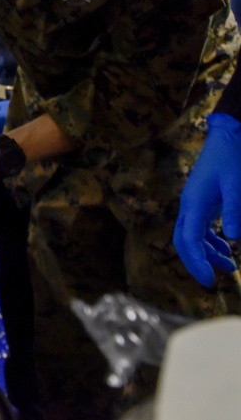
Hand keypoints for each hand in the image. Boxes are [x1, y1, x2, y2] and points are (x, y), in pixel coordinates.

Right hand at [173, 112, 240, 286]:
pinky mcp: (202, 202)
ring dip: (207, 254)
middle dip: (196, 263)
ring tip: (230, 266)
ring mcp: (194, 205)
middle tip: (213, 282)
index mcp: (194, 204)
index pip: (188, 240)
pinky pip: (201, 228)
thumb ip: (235, 211)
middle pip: (184, 241)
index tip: (210, 280)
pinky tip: (226, 248)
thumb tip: (234, 241)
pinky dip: (212, 242)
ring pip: (192, 236)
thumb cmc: (232, 159)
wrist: (227, 136)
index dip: (196, 262)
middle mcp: (189, 207)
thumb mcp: (238, 186)